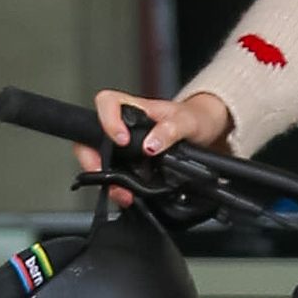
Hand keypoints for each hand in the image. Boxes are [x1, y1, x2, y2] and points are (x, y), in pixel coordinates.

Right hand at [70, 90, 232, 205]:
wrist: (206, 132)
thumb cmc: (196, 118)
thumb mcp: (188, 121)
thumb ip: (170, 130)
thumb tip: (150, 144)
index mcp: (135, 106)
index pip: (106, 103)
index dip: (107, 121)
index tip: (121, 140)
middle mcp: (124, 124)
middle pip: (91, 136)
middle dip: (93, 158)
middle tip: (106, 174)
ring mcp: (125, 145)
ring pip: (100, 159)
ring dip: (106, 178)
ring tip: (122, 192)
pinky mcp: (130, 162)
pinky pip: (114, 174)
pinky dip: (118, 187)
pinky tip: (128, 194)